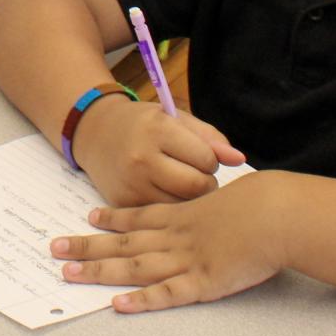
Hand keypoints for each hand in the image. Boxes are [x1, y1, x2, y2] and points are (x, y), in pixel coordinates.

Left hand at [51, 169, 286, 311]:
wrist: (274, 213)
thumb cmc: (259, 204)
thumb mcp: (227, 198)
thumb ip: (211, 207)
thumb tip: (214, 207)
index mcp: (181, 216)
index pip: (139, 217)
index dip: (112, 219)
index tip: (89, 217)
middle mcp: (174, 237)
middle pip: (123, 242)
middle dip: (87, 246)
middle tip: (54, 249)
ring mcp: (186, 260)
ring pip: (133, 266)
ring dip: (99, 271)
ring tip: (69, 274)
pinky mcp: (203, 284)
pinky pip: (166, 294)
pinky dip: (142, 301)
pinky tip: (118, 306)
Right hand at [73, 95, 244, 205]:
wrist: (95, 132)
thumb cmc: (143, 124)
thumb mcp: (174, 119)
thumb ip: (209, 138)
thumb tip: (239, 159)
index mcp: (158, 130)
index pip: (206, 159)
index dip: (209, 159)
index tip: (199, 155)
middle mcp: (142, 158)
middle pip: (197, 187)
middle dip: (204, 182)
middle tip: (193, 172)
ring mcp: (131, 183)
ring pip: (183, 207)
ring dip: (188, 199)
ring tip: (177, 182)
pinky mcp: (123, 203)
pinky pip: (162, 216)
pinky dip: (169, 209)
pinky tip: (162, 192)